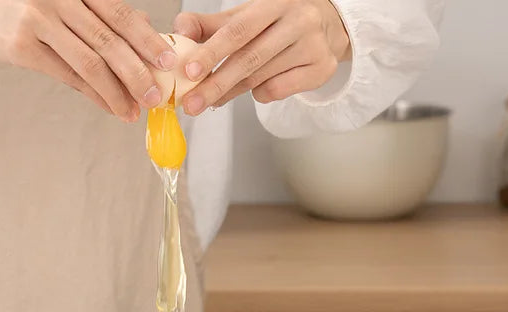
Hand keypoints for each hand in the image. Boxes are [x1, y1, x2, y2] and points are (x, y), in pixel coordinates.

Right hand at [0, 0, 178, 120]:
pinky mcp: (24, 47)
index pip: (120, 13)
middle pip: (111, 39)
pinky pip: (69, 77)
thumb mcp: (61, 2)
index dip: (147, 39)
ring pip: (92, 61)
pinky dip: (95, 95)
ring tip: (137, 110)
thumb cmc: (24, 4)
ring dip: (119, 91)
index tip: (169, 61)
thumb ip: (95, 19)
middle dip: (140, 71)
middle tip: (159, 94)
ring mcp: (40, 19)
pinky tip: (111, 107)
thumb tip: (138, 50)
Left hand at [173, 0, 350, 114]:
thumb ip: (211, 26)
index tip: (188, 72)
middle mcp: (297, 21)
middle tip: (192, 105)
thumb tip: (180, 31)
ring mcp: (313, 46)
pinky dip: (262, 93)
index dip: (211, 52)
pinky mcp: (322, 68)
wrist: (326, 25)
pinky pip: (279, 90)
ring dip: (231, 93)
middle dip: (216, 85)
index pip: (238, 30)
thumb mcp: (245, 17)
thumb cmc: (276, 23)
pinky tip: (259, 87)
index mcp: (273, 3)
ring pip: (262, 78)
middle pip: (249, 59)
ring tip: (213, 99)